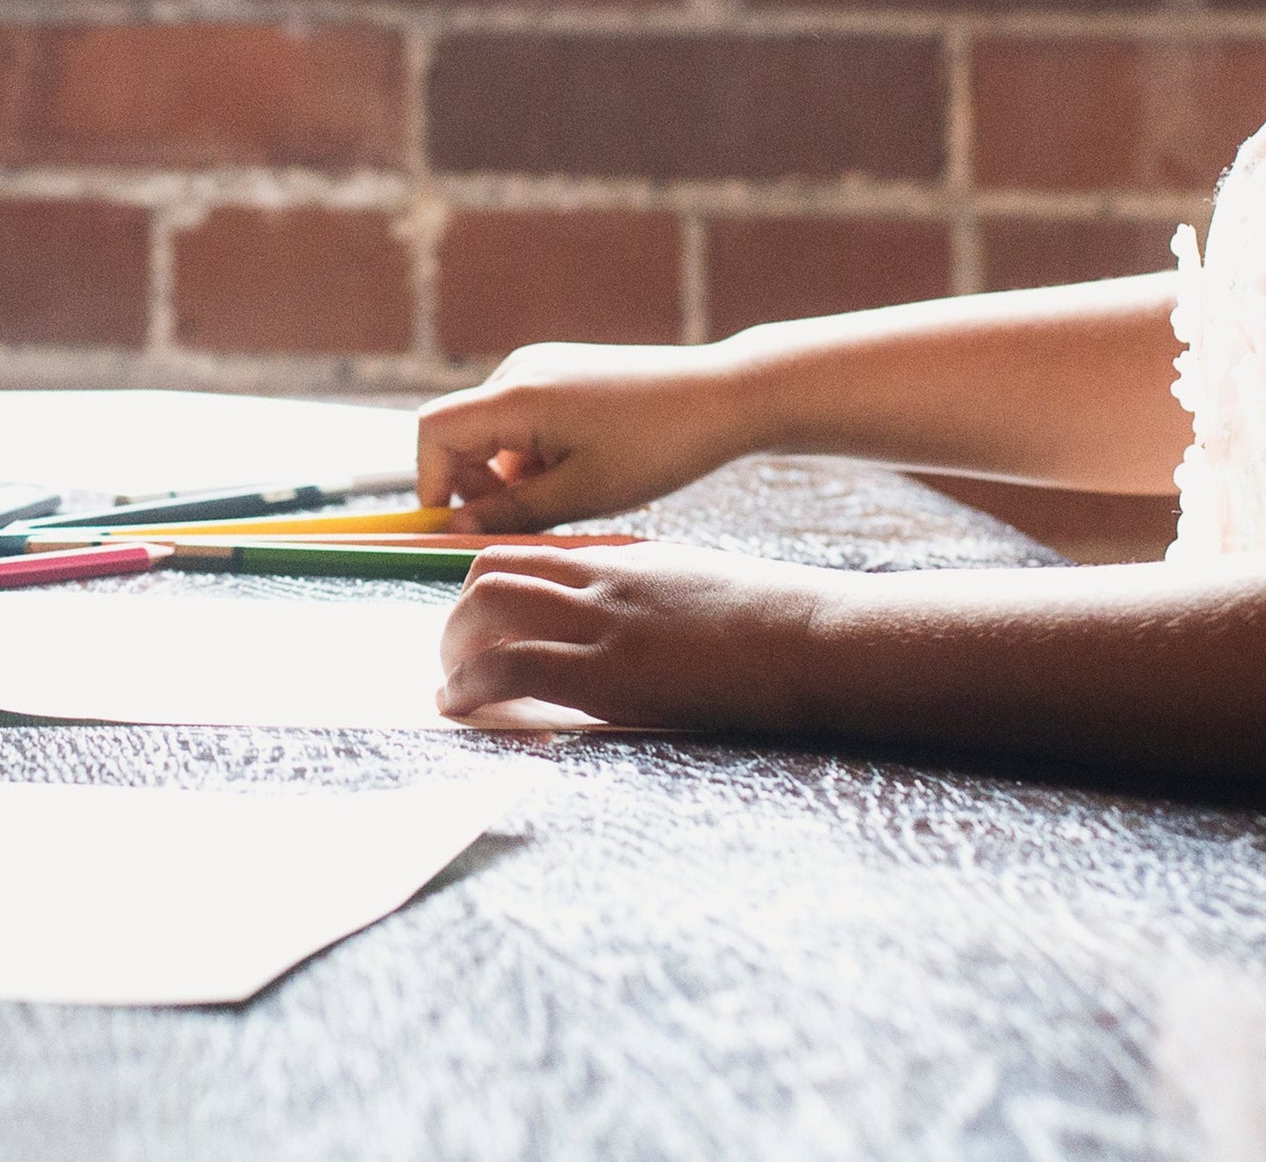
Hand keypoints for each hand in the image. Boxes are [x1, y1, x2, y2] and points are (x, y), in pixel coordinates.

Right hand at [417, 341, 765, 531]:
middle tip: (521, 523)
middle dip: (475, 486)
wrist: (722, 397)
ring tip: (564, 498)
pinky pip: (519, 420)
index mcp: (518, 395)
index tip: (450, 528)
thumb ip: (511, 513)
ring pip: (491, 432)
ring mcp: (539, 368)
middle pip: (460, 433)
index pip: (434, 432)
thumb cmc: (658, 445)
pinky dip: (530, 455)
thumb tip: (454, 530)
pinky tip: (578, 471)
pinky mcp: (559, 373)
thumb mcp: (582, 493)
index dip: (431, 483)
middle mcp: (518, 371)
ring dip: (507, 474)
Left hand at [438, 541, 830, 730]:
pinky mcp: (606, 671)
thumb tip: (618, 622)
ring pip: (486, 611)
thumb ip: (646, 593)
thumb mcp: (696, 586)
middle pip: (490, 575)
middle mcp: (599, 580)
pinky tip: (458, 707)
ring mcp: (600, 622)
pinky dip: (469, 686)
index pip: (527, 556)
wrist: (814, 637)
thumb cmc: (773, 622)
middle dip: (458, 617)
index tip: (478, 623)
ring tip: (451, 686)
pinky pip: (509, 667)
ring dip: (454, 650)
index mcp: (623, 560)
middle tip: (454, 656)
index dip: (488, 589)